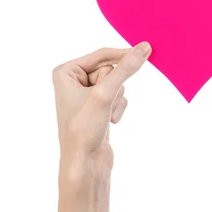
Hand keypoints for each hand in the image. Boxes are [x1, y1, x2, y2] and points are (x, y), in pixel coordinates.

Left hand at [52, 42, 150, 186]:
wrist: (85, 163)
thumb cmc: (85, 128)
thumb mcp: (105, 94)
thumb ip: (125, 69)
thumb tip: (144, 48)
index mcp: (65, 72)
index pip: (102, 54)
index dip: (123, 55)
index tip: (146, 49)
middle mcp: (73, 81)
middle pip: (110, 70)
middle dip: (114, 86)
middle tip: (103, 103)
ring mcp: (87, 95)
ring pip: (117, 84)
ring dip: (117, 99)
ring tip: (104, 116)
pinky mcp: (98, 107)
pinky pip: (119, 97)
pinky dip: (118, 109)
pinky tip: (109, 122)